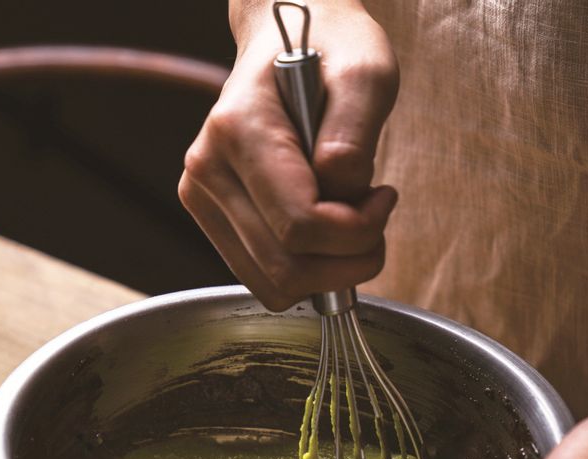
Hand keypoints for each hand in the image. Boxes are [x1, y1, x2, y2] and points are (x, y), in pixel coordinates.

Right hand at [179, 0, 398, 309]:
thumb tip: (341, 190)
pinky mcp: (213, 221)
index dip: (356, 231)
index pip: (299, 224)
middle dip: (347, 261)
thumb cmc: (330, 52)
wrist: (286, 44)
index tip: (384, 198)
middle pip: (286, 267)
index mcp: (237, 130)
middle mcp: (207, 172)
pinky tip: (323, 234)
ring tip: (350, 225)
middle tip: (375, 219)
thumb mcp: (365, 70)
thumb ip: (354, 130)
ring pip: (273, 285)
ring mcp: (204, 201)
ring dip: (328, 273)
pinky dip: (306, 273)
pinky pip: (264, 280)